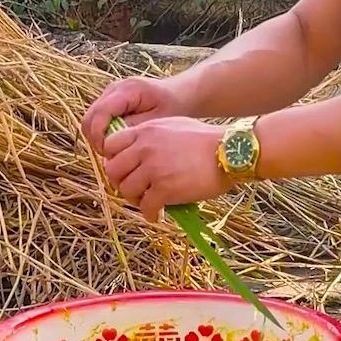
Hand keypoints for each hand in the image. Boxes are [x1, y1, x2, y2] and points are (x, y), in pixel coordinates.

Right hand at [82, 77, 189, 153]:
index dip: (99, 136)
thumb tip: (111, 142)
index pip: (100, 113)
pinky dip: (102, 135)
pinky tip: (117, 145)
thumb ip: (134, 129)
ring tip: (115, 152)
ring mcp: (109, 94)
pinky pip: (97, 121)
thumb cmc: (174, 107)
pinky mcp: (109, 102)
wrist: (180, 95)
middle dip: (96, 140)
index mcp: (127, 90)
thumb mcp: (158, 121)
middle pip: (89, 118)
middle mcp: (114, 89)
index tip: (108, 154)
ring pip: (89, 120)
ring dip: (97, 139)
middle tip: (111, 157)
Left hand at [101, 117, 231, 222]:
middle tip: (135, 188)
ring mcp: (153, 168)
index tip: (126, 168)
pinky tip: (157, 214)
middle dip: (122, 181)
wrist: (229, 152)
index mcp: (145, 131)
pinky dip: (150, 213)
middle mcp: (144, 148)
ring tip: (147, 201)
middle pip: (113, 170)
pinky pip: (145, 206)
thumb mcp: (172, 126)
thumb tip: (137, 152)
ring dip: (135, 199)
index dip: (116, 159)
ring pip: (126, 190)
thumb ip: (151, 137)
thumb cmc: (206, 140)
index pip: (111, 145)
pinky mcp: (164, 188)